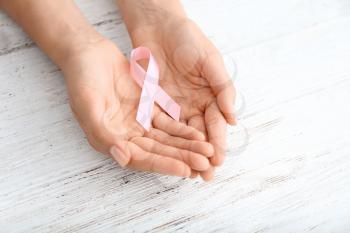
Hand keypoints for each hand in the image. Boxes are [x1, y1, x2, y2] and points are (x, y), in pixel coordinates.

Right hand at [59, 37, 213, 176]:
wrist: (89, 54)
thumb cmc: (82, 80)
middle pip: (159, 151)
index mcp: (111, 141)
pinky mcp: (149, 109)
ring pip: (167, 139)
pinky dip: (183, 129)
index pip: (142, 158)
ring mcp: (139, 123)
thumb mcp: (87, 106)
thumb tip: (122, 157)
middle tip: (205, 163)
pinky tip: (198, 133)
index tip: (185, 169)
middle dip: (182, 157)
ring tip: (207, 150)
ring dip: (186, 146)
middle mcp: (127, 136)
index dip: (164, 164)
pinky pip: (169, 122)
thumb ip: (103, 134)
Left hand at [127, 17, 235, 179]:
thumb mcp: (209, 61)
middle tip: (205, 175)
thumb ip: (222, 88)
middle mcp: (194, 104)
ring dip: (184, 153)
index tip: (218, 160)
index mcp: (210, 95)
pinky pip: (160, 124)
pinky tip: (166, 154)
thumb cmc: (187, 39)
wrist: (158, 26)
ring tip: (188, 172)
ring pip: (180, 134)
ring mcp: (174, 105)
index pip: (215, 123)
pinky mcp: (155, 103)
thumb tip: (233, 118)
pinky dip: (164, 140)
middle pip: (199, 134)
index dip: (217, 142)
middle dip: (202, 155)